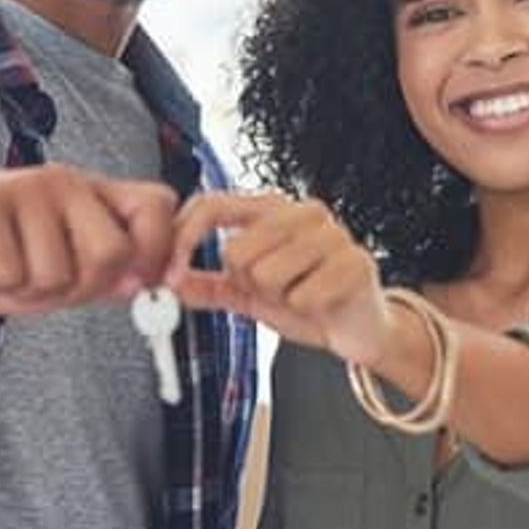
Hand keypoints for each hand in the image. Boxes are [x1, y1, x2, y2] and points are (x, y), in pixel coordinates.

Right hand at [0, 165, 176, 314]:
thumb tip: (145, 283)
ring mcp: (23, 188)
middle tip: (35, 283)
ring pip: (56, 274)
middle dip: (78, 290)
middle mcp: (63, 182)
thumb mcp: (47, 274)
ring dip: (23, 292)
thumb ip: (97, 277)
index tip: (144, 287)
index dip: (160, 250)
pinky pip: (9, 274)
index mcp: (87, 195)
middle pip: (113, 254)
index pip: (157, 204)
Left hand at [166, 191, 389, 364]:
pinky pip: (303, 296)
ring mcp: (331, 235)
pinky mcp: (355, 262)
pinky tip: (319, 303)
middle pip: (237, 250)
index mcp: (270, 210)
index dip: (185, 237)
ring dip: (278, 298)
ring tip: (298, 294)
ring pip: (268, 274)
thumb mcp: (247, 294)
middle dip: (246, 284)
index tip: (171, 270)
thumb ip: (207, 285)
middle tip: (273, 290)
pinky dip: (305, 309)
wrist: (359, 325)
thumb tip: (170, 284)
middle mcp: (301, 213)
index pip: (213, 204)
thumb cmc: (307, 299)